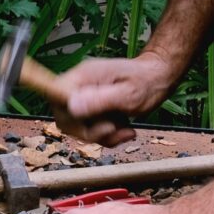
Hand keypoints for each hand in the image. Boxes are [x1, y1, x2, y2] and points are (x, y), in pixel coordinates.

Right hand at [53, 51, 176, 145]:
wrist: (159, 78)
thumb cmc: (147, 81)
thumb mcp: (127, 94)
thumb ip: (99, 101)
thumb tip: (71, 106)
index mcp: (83, 77)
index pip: (54, 94)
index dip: (63, 112)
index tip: (84, 121)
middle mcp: (80, 86)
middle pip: (65, 118)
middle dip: (89, 132)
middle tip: (112, 128)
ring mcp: (86, 97)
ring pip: (79, 128)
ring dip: (102, 136)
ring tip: (124, 128)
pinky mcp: (94, 109)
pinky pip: (91, 131)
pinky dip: (108, 137)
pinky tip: (125, 129)